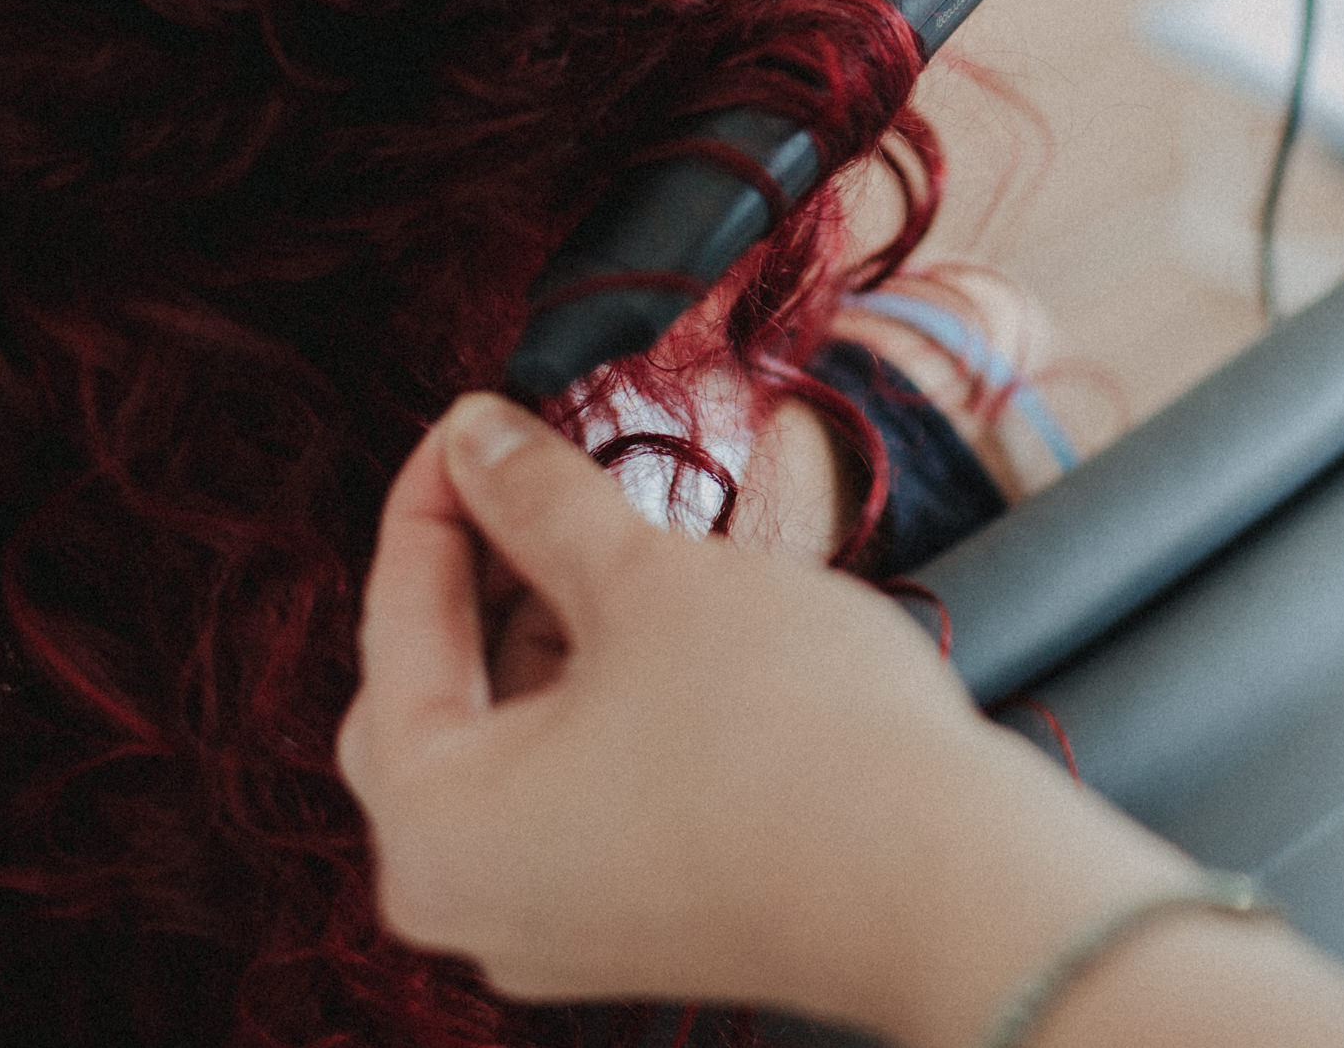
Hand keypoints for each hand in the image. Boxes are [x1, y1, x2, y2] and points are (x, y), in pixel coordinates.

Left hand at [337, 393, 1183, 1039]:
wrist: (947, 883)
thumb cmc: (789, 735)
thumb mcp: (646, 581)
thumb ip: (538, 501)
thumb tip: (476, 433)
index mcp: (432, 826)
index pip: (396, 623)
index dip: (437, 496)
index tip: (478, 417)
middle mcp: (464, 899)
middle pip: (430, 696)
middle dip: (479, 577)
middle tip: (532, 478)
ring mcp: (548, 925)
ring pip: (506, 746)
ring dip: (542, 634)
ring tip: (611, 537)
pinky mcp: (629, 926)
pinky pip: (567, 793)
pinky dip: (590, 702)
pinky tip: (653, 626)